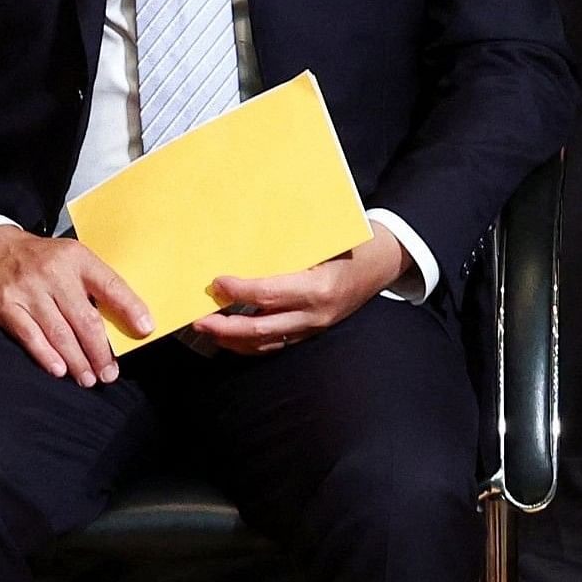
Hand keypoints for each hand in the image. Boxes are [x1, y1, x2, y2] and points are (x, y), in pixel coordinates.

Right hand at [0, 225, 141, 384]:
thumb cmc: (38, 258)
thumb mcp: (70, 257)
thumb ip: (92, 283)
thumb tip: (123, 319)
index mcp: (77, 259)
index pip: (110, 285)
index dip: (130, 307)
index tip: (145, 328)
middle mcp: (54, 273)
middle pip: (85, 319)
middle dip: (100, 351)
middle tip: (110, 373)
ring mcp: (28, 290)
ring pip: (59, 333)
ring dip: (77, 360)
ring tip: (88, 378)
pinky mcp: (6, 305)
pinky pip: (30, 336)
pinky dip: (47, 356)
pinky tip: (60, 370)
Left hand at [189, 230, 407, 355]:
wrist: (383, 263)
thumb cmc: (354, 245)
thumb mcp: (328, 239)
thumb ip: (292, 247)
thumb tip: (248, 243)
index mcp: (319, 288)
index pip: (269, 295)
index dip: (239, 291)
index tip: (217, 283)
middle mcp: (315, 314)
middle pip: (261, 329)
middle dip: (225, 327)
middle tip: (198, 320)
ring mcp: (314, 327)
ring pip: (265, 342)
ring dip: (233, 339)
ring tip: (208, 330)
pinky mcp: (311, 332)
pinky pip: (275, 343)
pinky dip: (250, 342)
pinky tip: (232, 336)